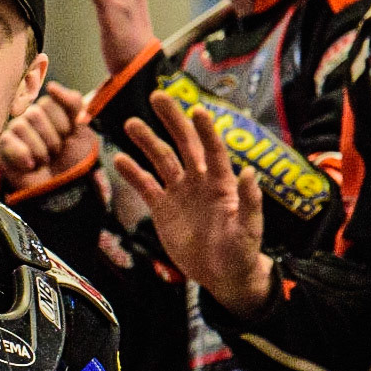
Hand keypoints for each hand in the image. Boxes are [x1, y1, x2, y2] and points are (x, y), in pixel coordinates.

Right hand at [0, 81, 99, 193]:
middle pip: (36, 113)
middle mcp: (30, 118)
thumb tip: (51, 86)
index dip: (64, 123)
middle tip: (55, 153)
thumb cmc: (73, 161)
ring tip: (43, 161)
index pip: (52, 101)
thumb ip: (72, 102)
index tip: (68, 137)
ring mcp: (16, 132)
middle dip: (51, 138)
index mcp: (50, 111)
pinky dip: (23, 155)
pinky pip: (8, 140)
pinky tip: (30, 166)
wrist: (63, 189)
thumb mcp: (82, 129)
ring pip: (22, 125)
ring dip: (39, 149)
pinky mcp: (3, 148)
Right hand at [115, 92, 271, 317]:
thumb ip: (249, 201)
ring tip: (131, 123)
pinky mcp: (163, 208)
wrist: (222, 273)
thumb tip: (250, 173)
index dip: (205, 131)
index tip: (196, 110)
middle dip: (171, 121)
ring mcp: (179, 193)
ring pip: (161, 160)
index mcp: (222, 183)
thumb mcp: (249, 229)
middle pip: (183, 144)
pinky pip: (146, 186)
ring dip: (147, 142)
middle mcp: (199, 181)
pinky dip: (133, 173)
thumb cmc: (241, 251)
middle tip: (157, 97)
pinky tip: (120, 159)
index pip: (212, 150)